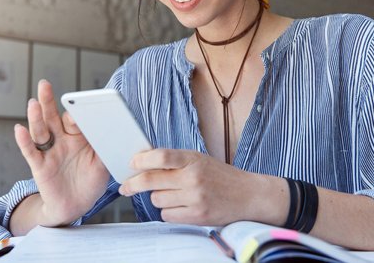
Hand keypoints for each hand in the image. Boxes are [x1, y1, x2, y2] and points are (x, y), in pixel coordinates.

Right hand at [14, 80, 109, 227]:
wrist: (77, 206)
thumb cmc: (91, 181)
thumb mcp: (103, 163)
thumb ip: (105, 146)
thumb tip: (113, 131)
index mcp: (79, 136)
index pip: (75, 119)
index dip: (76, 113)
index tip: (78, 107)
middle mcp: (62, 140)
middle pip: (53, 117)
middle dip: (48, 101)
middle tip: (44, 84)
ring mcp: (49, 152)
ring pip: (41, 131)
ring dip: (36, 118)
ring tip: (33, 103)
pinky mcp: (39, 166)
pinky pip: (30, 152)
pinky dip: (24, 141)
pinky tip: (19, 129)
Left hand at [118, 149, 288, 225]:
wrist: (248, 195)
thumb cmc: (220, 176)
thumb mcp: (199, 160)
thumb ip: (176, 160)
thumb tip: (144, 163)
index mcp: (193, 159)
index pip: (161, 156)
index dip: (141, 160)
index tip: (131, 163)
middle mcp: (193, 178)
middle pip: (151, 181)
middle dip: (133, 184)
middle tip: (125, 186)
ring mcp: (195, 198)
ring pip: (157, 200)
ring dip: (158, 197)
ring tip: (172, 194)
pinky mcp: (197, 216)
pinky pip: (167, 215)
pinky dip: (169, 211)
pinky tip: (180, 205)